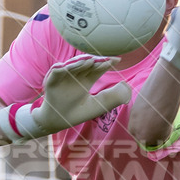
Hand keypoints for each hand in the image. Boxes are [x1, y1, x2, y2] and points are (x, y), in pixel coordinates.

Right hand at [0, 55, 130, 140]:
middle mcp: (76, 75)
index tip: (117, 59)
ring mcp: (64, 76)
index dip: (107, 63)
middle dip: (95, 60)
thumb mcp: (97, 106)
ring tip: (88, 61)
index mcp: (87, 79)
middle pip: (86, 63)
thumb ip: (111, 97)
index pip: (98, 68)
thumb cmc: (77, 113)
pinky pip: (56, 72)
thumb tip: (127, 87)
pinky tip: (67, 67)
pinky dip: (62, 68)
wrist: (58, 122)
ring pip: (72, 65)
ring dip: (80, 62)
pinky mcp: (52, 81)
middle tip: (103, 58)